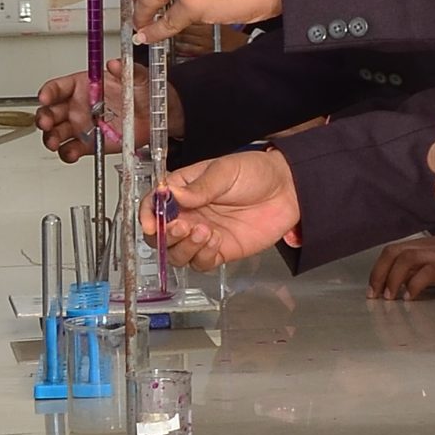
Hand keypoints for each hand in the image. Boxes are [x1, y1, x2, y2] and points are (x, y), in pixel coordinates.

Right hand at [37, 61, 174, 159]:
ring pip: (56, 131)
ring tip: (54, 142)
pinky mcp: (89, 144)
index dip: (48, 92)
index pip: (57, 87)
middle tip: (46, 123)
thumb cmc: (142, 93)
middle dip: (44, 117)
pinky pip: (71, 149)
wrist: (154, 116)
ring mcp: (81, 126)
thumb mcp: (138, 76)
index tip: (45, 97)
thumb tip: (115, 64)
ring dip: (51, 137)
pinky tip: (70, 153)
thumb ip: (126, 70)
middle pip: (51, 111)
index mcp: (82, 86)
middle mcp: (76, 106)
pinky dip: (67, 153)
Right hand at [154, 148, 299, 268]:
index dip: (146, 216)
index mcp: (181, 192)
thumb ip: (199, 187)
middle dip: (165, 236)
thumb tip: (171, 194)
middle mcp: (188, 215)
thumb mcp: (225, 171)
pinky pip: (201, 263)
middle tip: (182, 226)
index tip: (151, 223)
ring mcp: (202, 235)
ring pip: (177, 254)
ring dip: (184, 247)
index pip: (152, 206)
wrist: (288, 189)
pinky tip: (215, 240)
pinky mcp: (220, 251)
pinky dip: (203, 256)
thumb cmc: (255, 173)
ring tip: (205, 231)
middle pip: (160, 236)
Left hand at [370, 233, 434, 298]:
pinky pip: (425, 273)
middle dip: (379, 273)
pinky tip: (410, 297)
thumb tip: (404, 282)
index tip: (374, 285)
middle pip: (393, 253)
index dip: (379, 267)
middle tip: (374, 294)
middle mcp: (428, 246)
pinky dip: (413, 286)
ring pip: (405, 260)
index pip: (394, 250)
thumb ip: (424, 265)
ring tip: (389, 298)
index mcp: (425, 243)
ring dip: (392, 279)